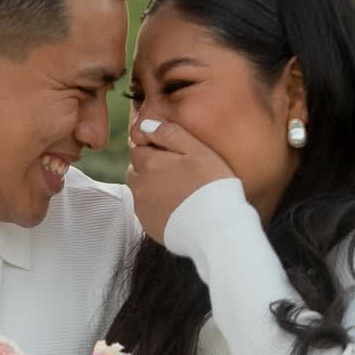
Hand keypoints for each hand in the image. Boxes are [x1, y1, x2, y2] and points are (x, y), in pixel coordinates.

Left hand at [126, 113, 237, 243]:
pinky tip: (177, 206)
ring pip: (139, 189)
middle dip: (150, 165)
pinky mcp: (148, 225)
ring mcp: (142, 207)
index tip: (171, 152)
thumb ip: (170, 133)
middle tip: (177, 170)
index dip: (153, 146)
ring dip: (151, 185)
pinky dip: (156, 205)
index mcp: (149, 162)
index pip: (138, 146)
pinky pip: (146, 209)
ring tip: (178, 188)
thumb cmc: (213, 186)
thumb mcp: (198, 150)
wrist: (218, 229)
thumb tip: (145, 124)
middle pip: (136, 168)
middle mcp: (139, 185)